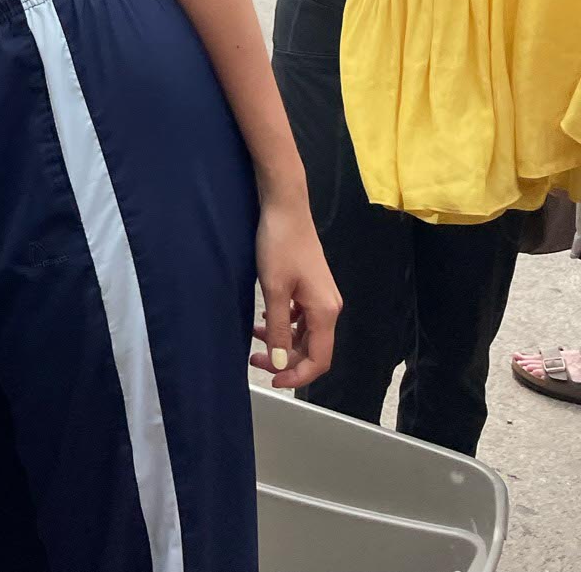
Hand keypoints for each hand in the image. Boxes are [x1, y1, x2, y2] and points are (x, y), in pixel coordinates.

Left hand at [251, 193, 339, 388]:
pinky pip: (301, 317)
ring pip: (305, 333)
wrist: (285, 206)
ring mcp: (321, 296)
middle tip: (255, 359)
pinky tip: (266, 318)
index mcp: (325, 311)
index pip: (319, 360)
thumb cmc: (279, 244)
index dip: (297, 375)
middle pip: (312, 348)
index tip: (272, 379)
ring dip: (283, 341)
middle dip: (286, 359)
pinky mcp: (311, 286)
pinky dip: (285, 323)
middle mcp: (329, 307)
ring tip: (255, 339)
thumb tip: (282, 363)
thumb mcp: (273, 289)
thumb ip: (278, 329)